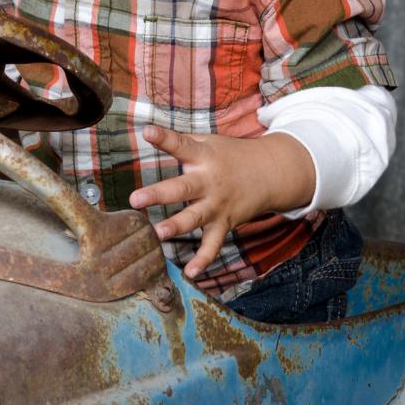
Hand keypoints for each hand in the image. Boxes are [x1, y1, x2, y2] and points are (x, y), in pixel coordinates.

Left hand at [128, 126, 315, 280]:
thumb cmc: (230, 155)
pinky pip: (213, 244)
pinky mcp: (225, 223)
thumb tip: (148, 131)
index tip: (148, 132)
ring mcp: (218, 204)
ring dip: (177, 226)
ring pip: (196, 218)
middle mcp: (210, 181)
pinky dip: (203, 260)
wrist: (270, 172)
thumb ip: (181, 141)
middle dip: (159, 194)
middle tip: (135, 199)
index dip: (164, 138)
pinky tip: (190, 273)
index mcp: (203, 156)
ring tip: (158, 234)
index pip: (181, 145)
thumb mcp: (208, 142)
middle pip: (183, 188)